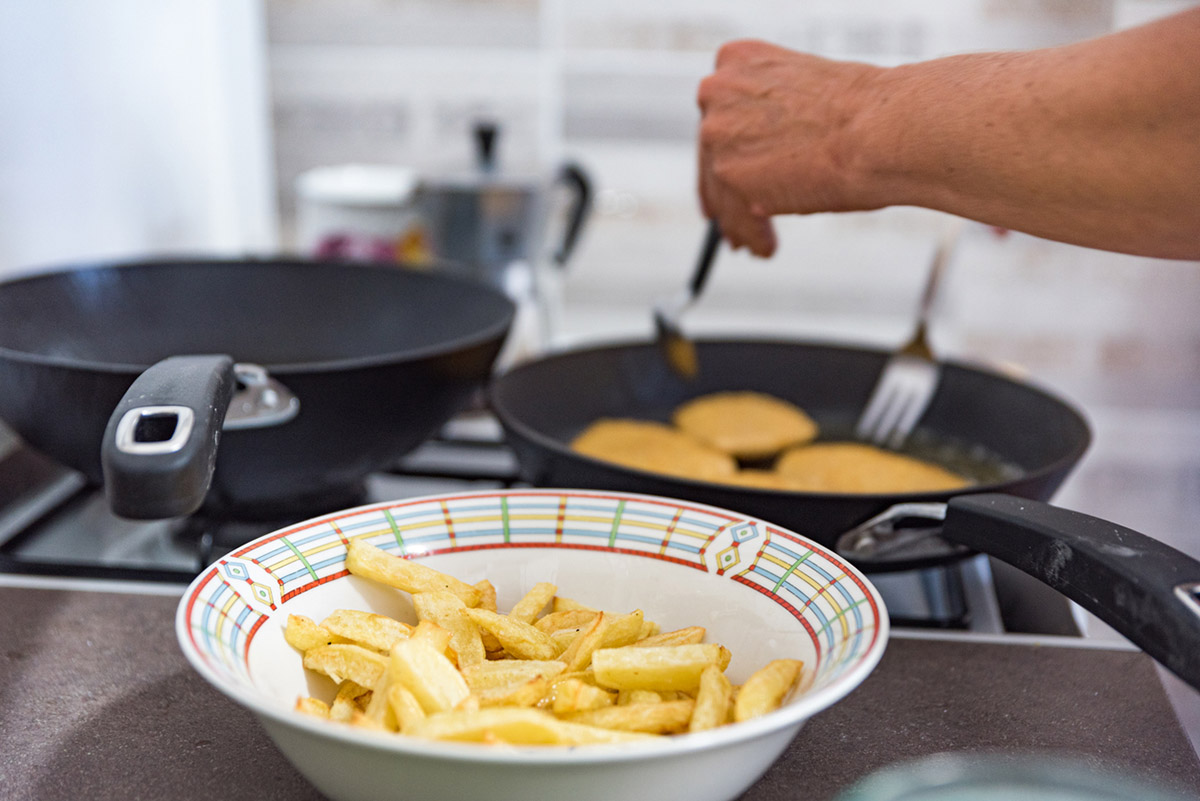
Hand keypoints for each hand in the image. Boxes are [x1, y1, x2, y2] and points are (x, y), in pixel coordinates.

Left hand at [697, 40, 883, 255]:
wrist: (884, 129)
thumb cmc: (868, 112)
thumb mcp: (808, 93)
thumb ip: (774, 115)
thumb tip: (761, 154)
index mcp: (738, 59)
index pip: (719, 114)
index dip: (724, 151)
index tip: (723, 175)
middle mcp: (719, 89)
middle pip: (712, 154)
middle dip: (724, 192)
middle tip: (732, 222)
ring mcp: (718, 131)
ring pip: (721, 190)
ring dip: (739, 222)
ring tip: (755, 245)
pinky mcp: (728, 173)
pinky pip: (734, 215)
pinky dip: (751, 235)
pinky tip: (766, 248)